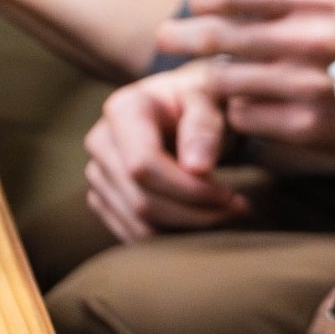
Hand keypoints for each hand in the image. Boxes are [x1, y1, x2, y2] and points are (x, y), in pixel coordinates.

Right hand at [81, 64, 249, 241]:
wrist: (177, 104)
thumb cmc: (198, 98)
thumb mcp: (209, 96)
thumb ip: (204, 126)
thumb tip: (197, 169)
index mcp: (122, 110)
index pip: (144, 166)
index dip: (189, 189)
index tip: (231, 194)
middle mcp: (99, 141)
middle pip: (141, 200)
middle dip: (195, 214)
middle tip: (238, 208)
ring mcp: (96, 171)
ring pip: (138, 222)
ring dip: (187, 228)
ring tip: (224, 213)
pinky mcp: (101, 195)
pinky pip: (133, 232)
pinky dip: (170, 236)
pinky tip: (199, 219)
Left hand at [156, 0, 334, 167]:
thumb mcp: (334, 1)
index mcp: (322, 1)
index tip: (196, 4)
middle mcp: (315, 40)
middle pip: (215, 37)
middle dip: (181, 36)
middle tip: (166, 37)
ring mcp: (311, 85)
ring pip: (222, 80)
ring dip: (215, 77)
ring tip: (222, 74)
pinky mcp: (308, 126)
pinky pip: (241, 114)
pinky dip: (239, 109)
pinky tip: (256, 103)